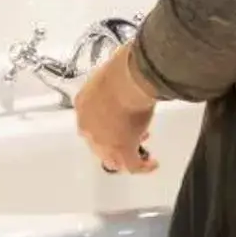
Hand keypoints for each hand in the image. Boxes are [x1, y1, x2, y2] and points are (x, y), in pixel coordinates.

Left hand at [74, 43, 158, 173]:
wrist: (128, 80)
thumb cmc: (123, 69)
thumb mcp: (114, 70)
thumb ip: (117, 78)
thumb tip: (129, 72)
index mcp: (83, 104)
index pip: (91, 121)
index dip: (106, 124)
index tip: (121, 121)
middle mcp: (88, 125)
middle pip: (99, 143)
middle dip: (116, 142)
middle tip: (133, 138)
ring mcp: (103, 141)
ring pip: (112, 158)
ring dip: (127, 157)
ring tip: (142, 155)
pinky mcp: (122, 150)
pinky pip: (133, 165)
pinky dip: (143, 167)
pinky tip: (152, 164)